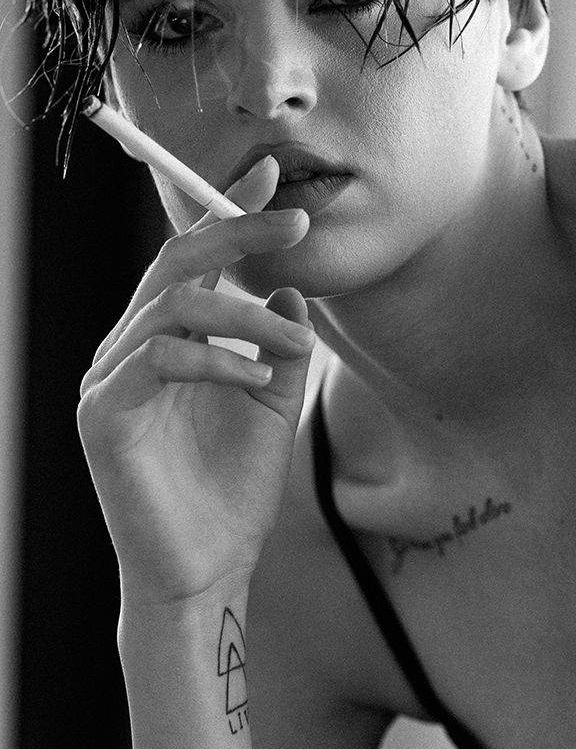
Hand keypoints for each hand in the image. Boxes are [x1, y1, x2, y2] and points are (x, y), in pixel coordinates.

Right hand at [78, 157, 317, 609]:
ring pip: (171, 307)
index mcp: (164, 343)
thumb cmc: (232, 496)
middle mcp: (129, 351)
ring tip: (297, 345)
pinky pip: (159, 360)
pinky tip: (257, 378)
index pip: (190, 262)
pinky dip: (216, 361)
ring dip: (244, 315)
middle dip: (235, 232)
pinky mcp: (104, 416)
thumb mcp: (272, 407)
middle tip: (295, 224)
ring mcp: (110, 381)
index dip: (226, 213)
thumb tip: (290, 289)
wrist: (207, 572)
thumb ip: (279, 348)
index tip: (270, 176)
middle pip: (173, 264)